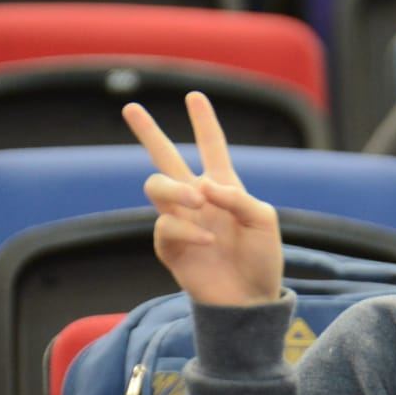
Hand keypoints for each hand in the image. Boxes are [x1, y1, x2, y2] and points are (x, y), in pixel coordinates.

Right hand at [122, 92, 282, 306]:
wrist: (250, 298)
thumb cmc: (262, 258)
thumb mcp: (264, 221)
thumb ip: (238, 198)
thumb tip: (203, 186)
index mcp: (225, 187)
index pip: (212, 147)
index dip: (204, 122)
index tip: (195, 96)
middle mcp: (198, 199)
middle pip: (165, 157)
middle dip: (148, 132)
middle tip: (131, 108)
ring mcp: (180, 220)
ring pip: (156, 185)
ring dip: (176, 189)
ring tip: (198, 201)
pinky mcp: (168, 245)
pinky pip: (166, 225)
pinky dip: (189, 231)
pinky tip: (209, 243)